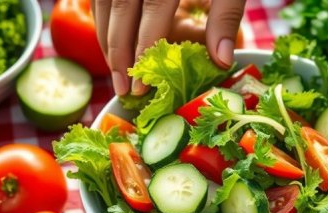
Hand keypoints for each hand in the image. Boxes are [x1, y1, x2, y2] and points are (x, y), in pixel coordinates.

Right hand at [92, 0, 245, 95]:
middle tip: (123, 89)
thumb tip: (221, 61)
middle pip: (120, 9)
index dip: (143, 49)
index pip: (151, 11)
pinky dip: (102, 16)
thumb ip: (225, 14)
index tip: (141, 84)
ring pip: (103, 1)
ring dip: (106, 37)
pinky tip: (110, 37)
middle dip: (118, 52)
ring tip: (115, 71)